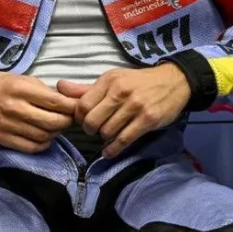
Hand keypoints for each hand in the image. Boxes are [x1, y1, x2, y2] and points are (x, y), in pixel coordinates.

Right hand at [0, 72, 76, 153]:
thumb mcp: (21, 78)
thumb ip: (42, 90)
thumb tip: (65, 101)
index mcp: (20, 89)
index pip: (54, 101)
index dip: (70, 106)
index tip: (76, 107)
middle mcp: (15, 108)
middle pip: (52, 122)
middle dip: (66, 121)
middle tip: (68, 118)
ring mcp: (9, 125)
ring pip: (44, 136)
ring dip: (55, 133)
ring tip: (55, 126)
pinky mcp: (3, 139)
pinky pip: (31, 147)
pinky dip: (43, 144)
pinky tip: (44, 137)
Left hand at [56, 64, 190, 158]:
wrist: (173, 81)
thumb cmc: (137, 82)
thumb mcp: (112, 80)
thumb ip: (85, 88)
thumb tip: (59, 87)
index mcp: (109, 80)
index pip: (82, 105)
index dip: (79, 117)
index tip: (83, 120)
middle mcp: (120, 92)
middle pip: (92, 121)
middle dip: (90, 130)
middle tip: (94, 130)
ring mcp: (135, 106)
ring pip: (107, 132)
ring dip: (104, 138)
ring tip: (107, 135)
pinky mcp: (148, 120)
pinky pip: (124, 140)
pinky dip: (113, 149)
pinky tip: (109, 151)